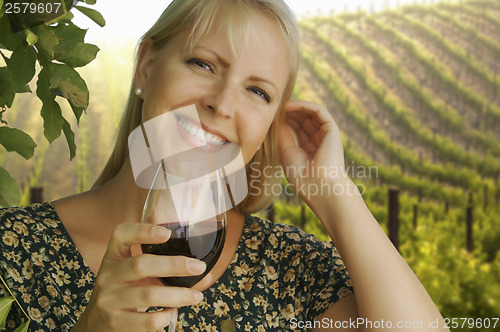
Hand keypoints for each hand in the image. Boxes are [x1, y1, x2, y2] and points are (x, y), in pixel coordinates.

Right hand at [71, 223, 205, 331]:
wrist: (96, 325)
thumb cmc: (123, 291)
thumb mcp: (128, 272)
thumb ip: (153, 262)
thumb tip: (196, 263)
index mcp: (113, 257)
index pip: (120, 235)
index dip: (142, 231)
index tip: (167, 233)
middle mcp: (107, 276)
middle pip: (141, 264)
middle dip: (174, 265)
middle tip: (198, 267)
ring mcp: (109, 300)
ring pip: (149, 295)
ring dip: (178, 296)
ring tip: (196, 296)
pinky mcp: (115, 323)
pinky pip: (148, 321)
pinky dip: (167, 317)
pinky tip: (173, 313)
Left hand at [279, 99, 345, 202]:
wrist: (318, 185)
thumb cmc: (301, 176)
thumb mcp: (287, 152)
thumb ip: (283, 135)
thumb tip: (277, 120)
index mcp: (310, 150)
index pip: (297, 129)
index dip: (284, 120)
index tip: (270, 116)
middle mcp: (319, 141)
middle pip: (303, 119)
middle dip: (288, 112)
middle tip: (274, 107)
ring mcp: (326, 135)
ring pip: (310, 113)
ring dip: (295, 106)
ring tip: (280, 105)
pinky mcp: (332, 129)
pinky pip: (318, 110)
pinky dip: (304, 105)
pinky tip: (289, 106)